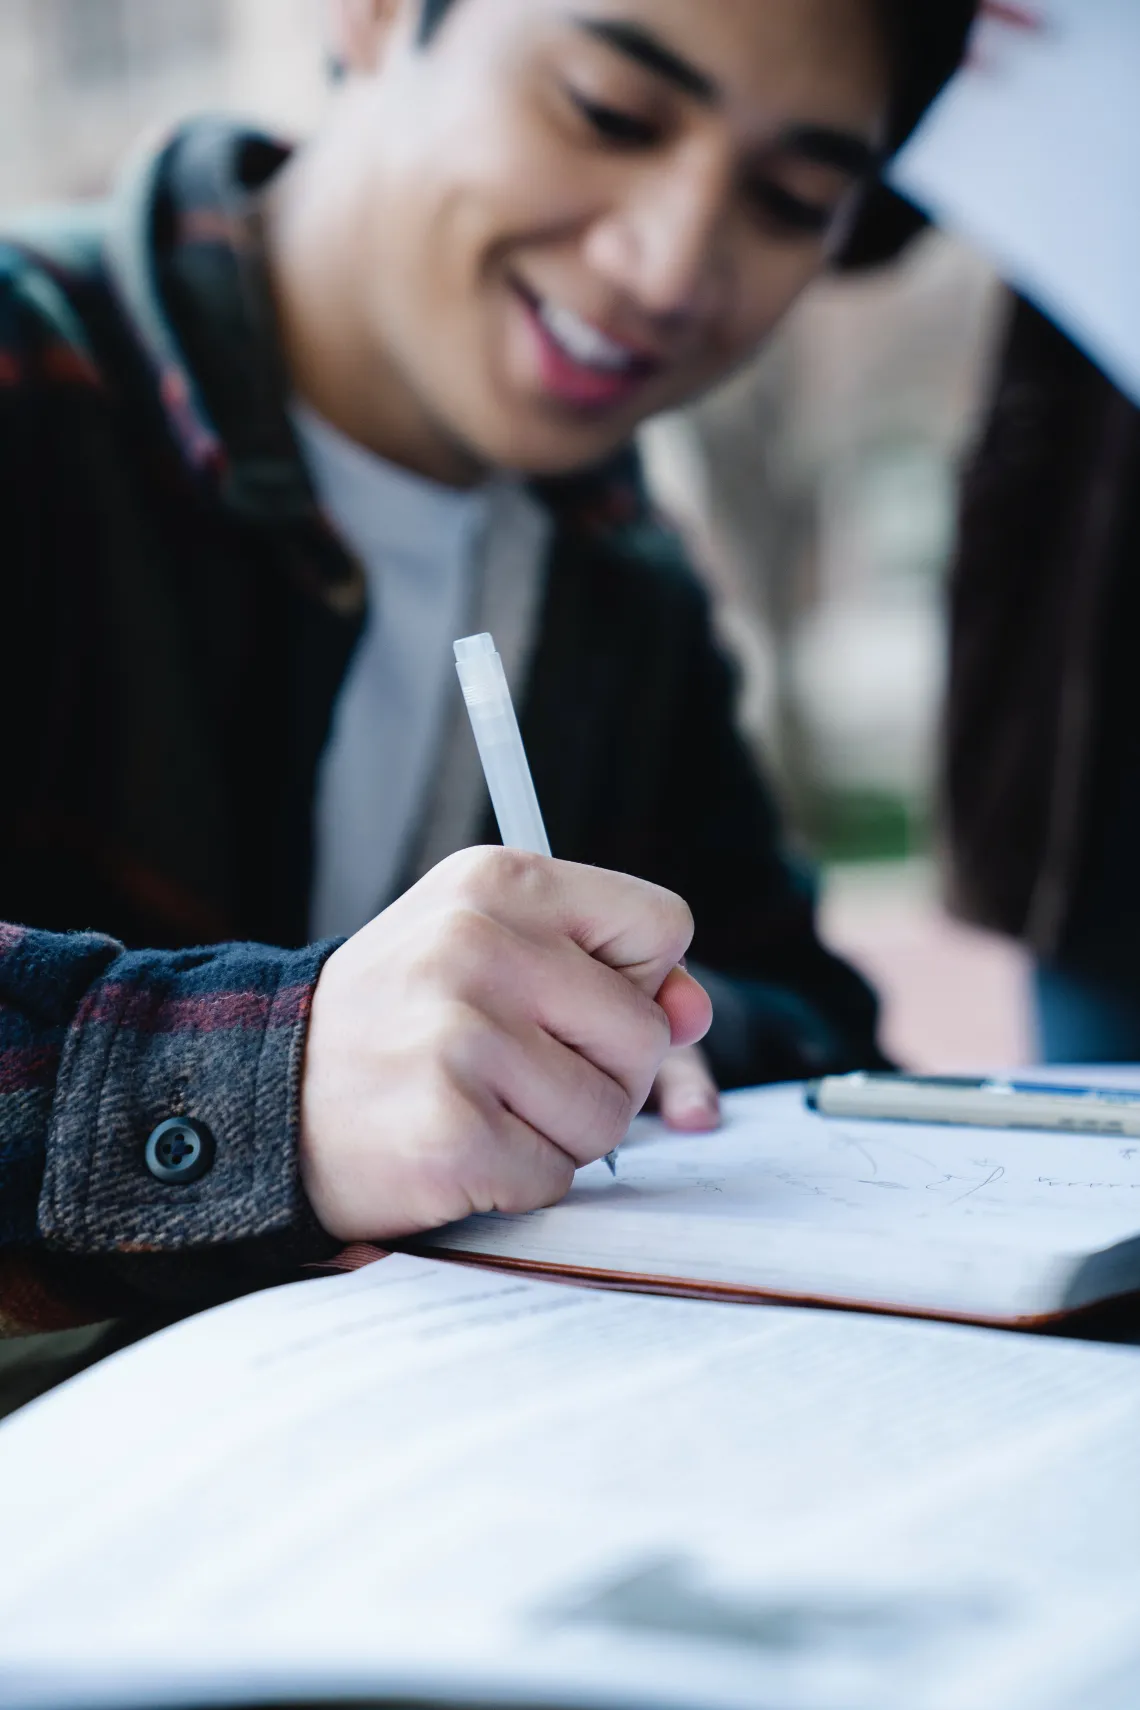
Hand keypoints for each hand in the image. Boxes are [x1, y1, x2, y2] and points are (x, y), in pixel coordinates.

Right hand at [299, 848, 711, 1240]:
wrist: (263, 1095)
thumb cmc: (396, 1020)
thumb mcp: (487, 950)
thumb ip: (603, 966)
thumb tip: (695, 1011)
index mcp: (497, 883)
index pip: (662, 923)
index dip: (632, 977)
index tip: (563, 999)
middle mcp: (479, 948)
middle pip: (646, 1030)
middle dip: (601, 1070)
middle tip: (513, 1069)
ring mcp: (462, 1040)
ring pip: (610, 1112)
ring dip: (560, 1133)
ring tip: (482, 1107)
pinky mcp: (451, 1130)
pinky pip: (556, 1176)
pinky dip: (518, 1181)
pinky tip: (457, 1149)